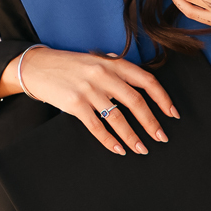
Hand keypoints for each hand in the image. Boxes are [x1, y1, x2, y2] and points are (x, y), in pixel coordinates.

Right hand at [0, 47, 178, 155]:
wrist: (37, 66)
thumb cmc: (69, 65)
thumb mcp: (96, 60)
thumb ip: (116, 69)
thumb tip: (139, 82)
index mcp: (113, 63)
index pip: (146, 81)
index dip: (163, 98)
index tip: (172, 114)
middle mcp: (103, 74)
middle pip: (136, 102)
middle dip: (152, 123)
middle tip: (161, 137)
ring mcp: (89, 89)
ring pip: (118, 118)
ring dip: (133, 136)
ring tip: (142, 149)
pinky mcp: (75, 104)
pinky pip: (97, 127)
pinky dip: (110, 141)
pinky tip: (118, 149)